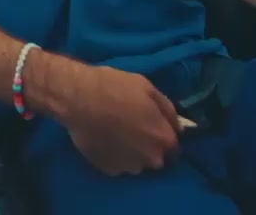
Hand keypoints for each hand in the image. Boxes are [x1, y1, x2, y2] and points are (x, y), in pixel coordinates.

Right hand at [55, 64, 182, 175]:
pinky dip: (114, 156)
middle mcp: (151, 158)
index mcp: (163, 138)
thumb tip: (178, 125)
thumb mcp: (147, 87)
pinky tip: (105, 140)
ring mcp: (129, 166)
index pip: (174, 147)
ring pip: (136, 163)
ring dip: (132, 153)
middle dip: (148, 146)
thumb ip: (167, 109)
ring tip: (117, 135)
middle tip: (133, 129)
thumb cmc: (114, 87)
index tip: (153, 126)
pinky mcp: (108, 169)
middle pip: (155, 157)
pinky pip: (117, 165)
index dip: (163, 135)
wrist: (77, 98)